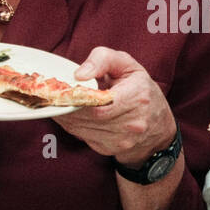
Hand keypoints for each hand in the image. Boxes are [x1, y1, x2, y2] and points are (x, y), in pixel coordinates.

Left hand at [54, 48, 176, 165]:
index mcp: (137, 97)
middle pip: (89, 117)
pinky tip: (70, 115)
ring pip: (83, 129)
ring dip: (66, 117)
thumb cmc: (139, 88)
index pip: (100, 103)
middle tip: (52, 96)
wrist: (157, 124)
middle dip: (68, 106)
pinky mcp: (111, 149)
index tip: (61, 90)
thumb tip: (78, 75)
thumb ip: (102, 60)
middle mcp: (132, 122)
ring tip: (57, 104)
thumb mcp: (127, 64)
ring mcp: (122, 140)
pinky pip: (83, 137)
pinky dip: (72, 126)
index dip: (77, 98)